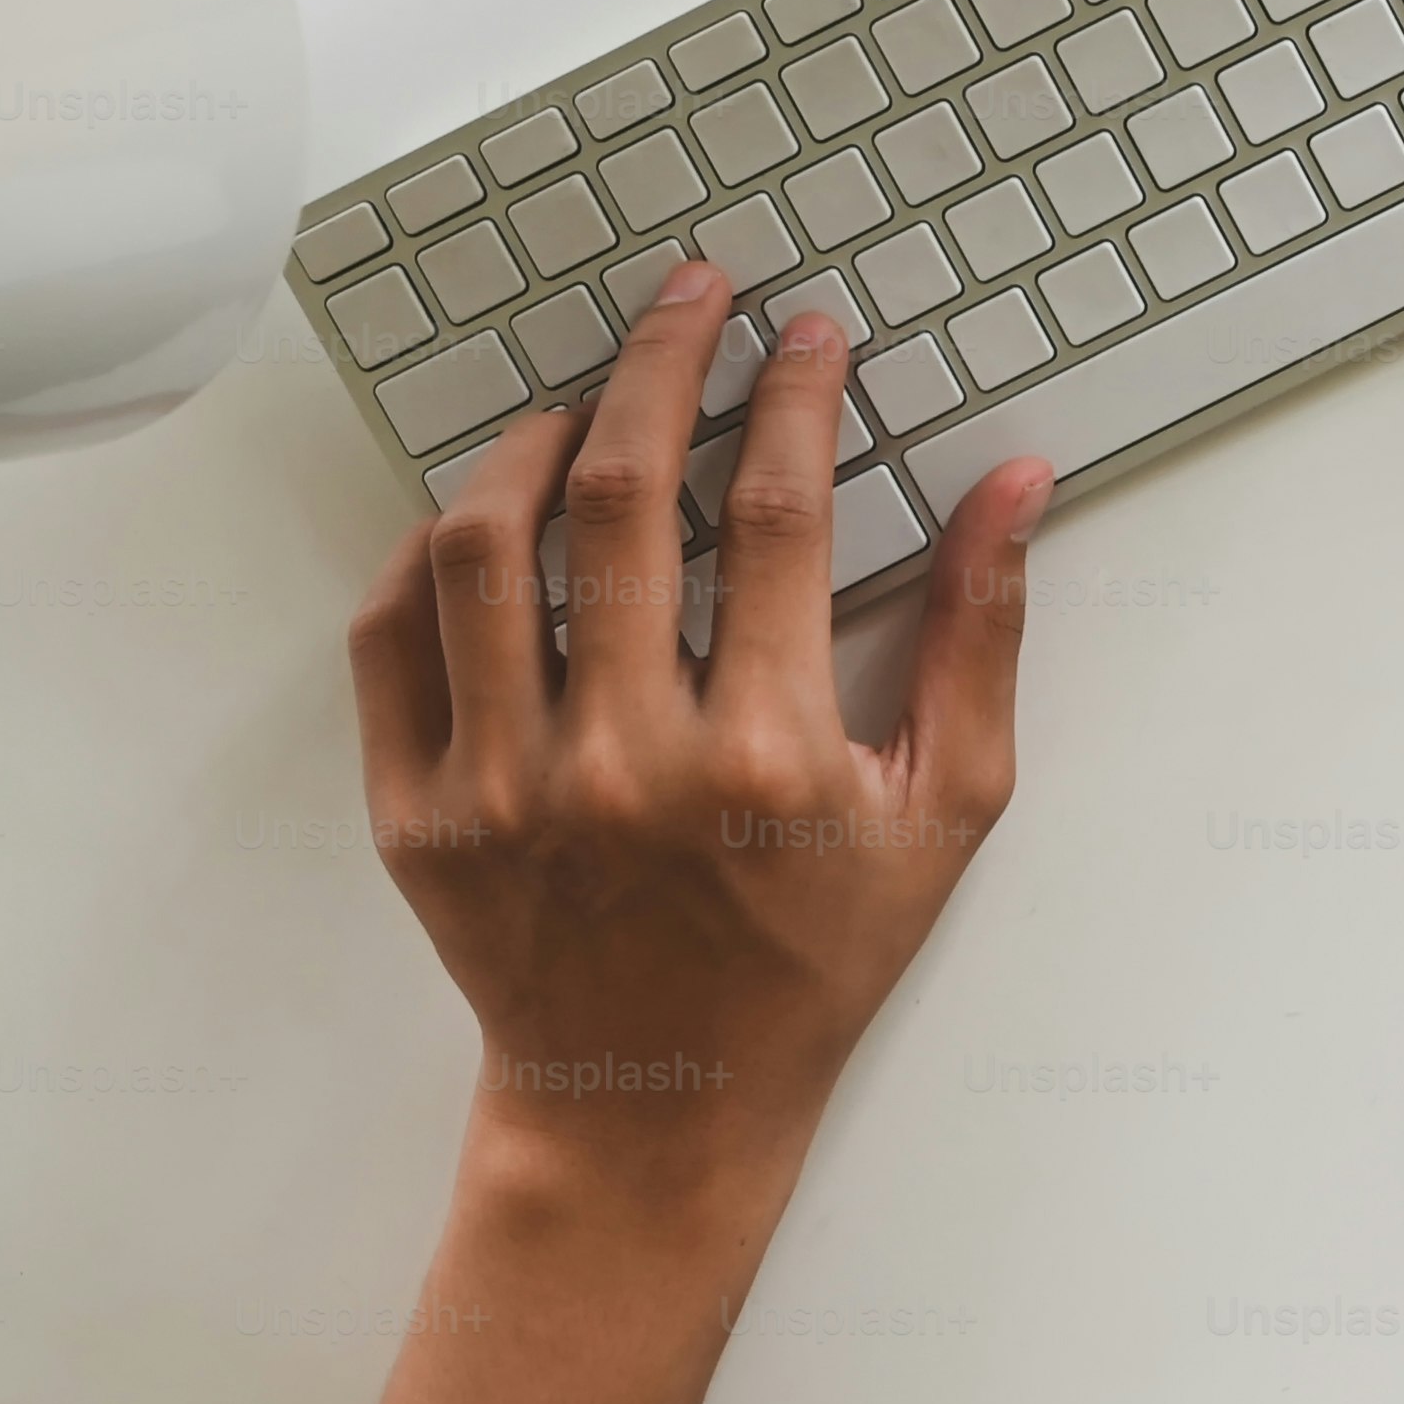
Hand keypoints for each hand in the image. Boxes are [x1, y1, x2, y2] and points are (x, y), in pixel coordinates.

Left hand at [318, 269, 1051, 1403]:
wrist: (655, 1105)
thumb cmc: (811, 959)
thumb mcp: (944, 811)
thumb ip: (984, 640)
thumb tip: (1016, 486)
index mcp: (760, 758)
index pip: (774, 516)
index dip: (795, 398)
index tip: (807, 333)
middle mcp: (618, 764)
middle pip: (618, 499)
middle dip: (660, 364)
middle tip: (689, 297)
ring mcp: (500, 789)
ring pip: (483, 548)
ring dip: (532, 441)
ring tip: (580, 401)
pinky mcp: (415, 814)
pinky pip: (387, 638)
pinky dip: (424, 555)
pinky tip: (485, 516)